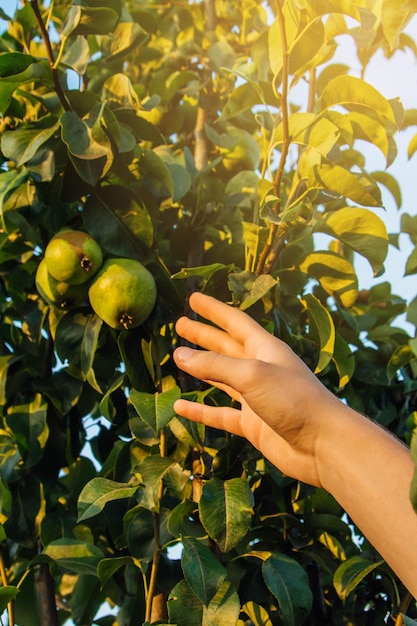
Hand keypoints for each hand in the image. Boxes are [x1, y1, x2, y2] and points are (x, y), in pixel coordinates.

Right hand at [173, 292, 344, 486]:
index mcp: (265, 350)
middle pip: (226, 347)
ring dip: (200, 368)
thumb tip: (180, 355)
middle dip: (204, 335)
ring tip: (177, 357)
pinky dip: (200, 411)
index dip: (214, 310)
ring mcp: (256, 398)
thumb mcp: (253, 375)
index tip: (193, 298)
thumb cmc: (294, 400)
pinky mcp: (253, 425)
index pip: (235, 322)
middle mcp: (260, 370)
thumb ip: (216, 365)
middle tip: (180, 323)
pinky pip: (220, 414)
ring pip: (222, 378)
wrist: (323, 445)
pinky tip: (181, 407)